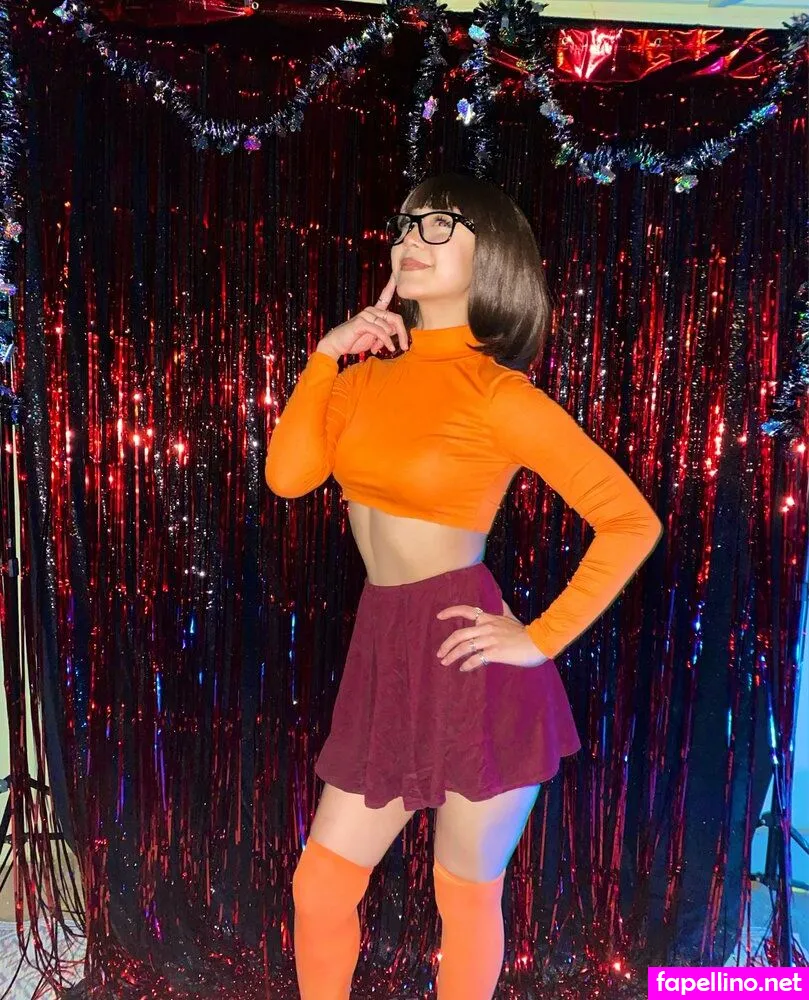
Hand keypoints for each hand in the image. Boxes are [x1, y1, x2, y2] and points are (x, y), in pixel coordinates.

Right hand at [317, 274, 408, 358]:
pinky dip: (385, 341)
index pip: (385, 296)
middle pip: (395, 318)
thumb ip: (385, 332)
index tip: (395, 274)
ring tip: (379, 348)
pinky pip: (380, 331)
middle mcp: (371, 311)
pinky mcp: (361, 322)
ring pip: (388, 327)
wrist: (337, 345)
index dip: (391, 285)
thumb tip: (394, 331)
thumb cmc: (355, 340)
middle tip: (404, 347)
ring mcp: (365, 315)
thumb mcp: (374, 337)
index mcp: (374, 312)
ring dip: (387, 341)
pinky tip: (383, 348)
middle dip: (402, 333)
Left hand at [435, 600, 549, 671]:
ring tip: (445, 662)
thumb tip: (501, 599)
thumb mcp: (512, 617)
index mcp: (489, 618)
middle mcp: (486, 627)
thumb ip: (504, 610)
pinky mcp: (496, 652)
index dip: (450, 612)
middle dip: (446, 645)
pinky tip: (463, 668)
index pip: (466, 611)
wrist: (539, 642)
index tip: (439, 616)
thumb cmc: (526, 632)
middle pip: (459, 634)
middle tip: (440, 654)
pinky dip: (467, 664)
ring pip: (465, 647)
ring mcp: (490, 640)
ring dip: (452, 656)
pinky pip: (476, 659)